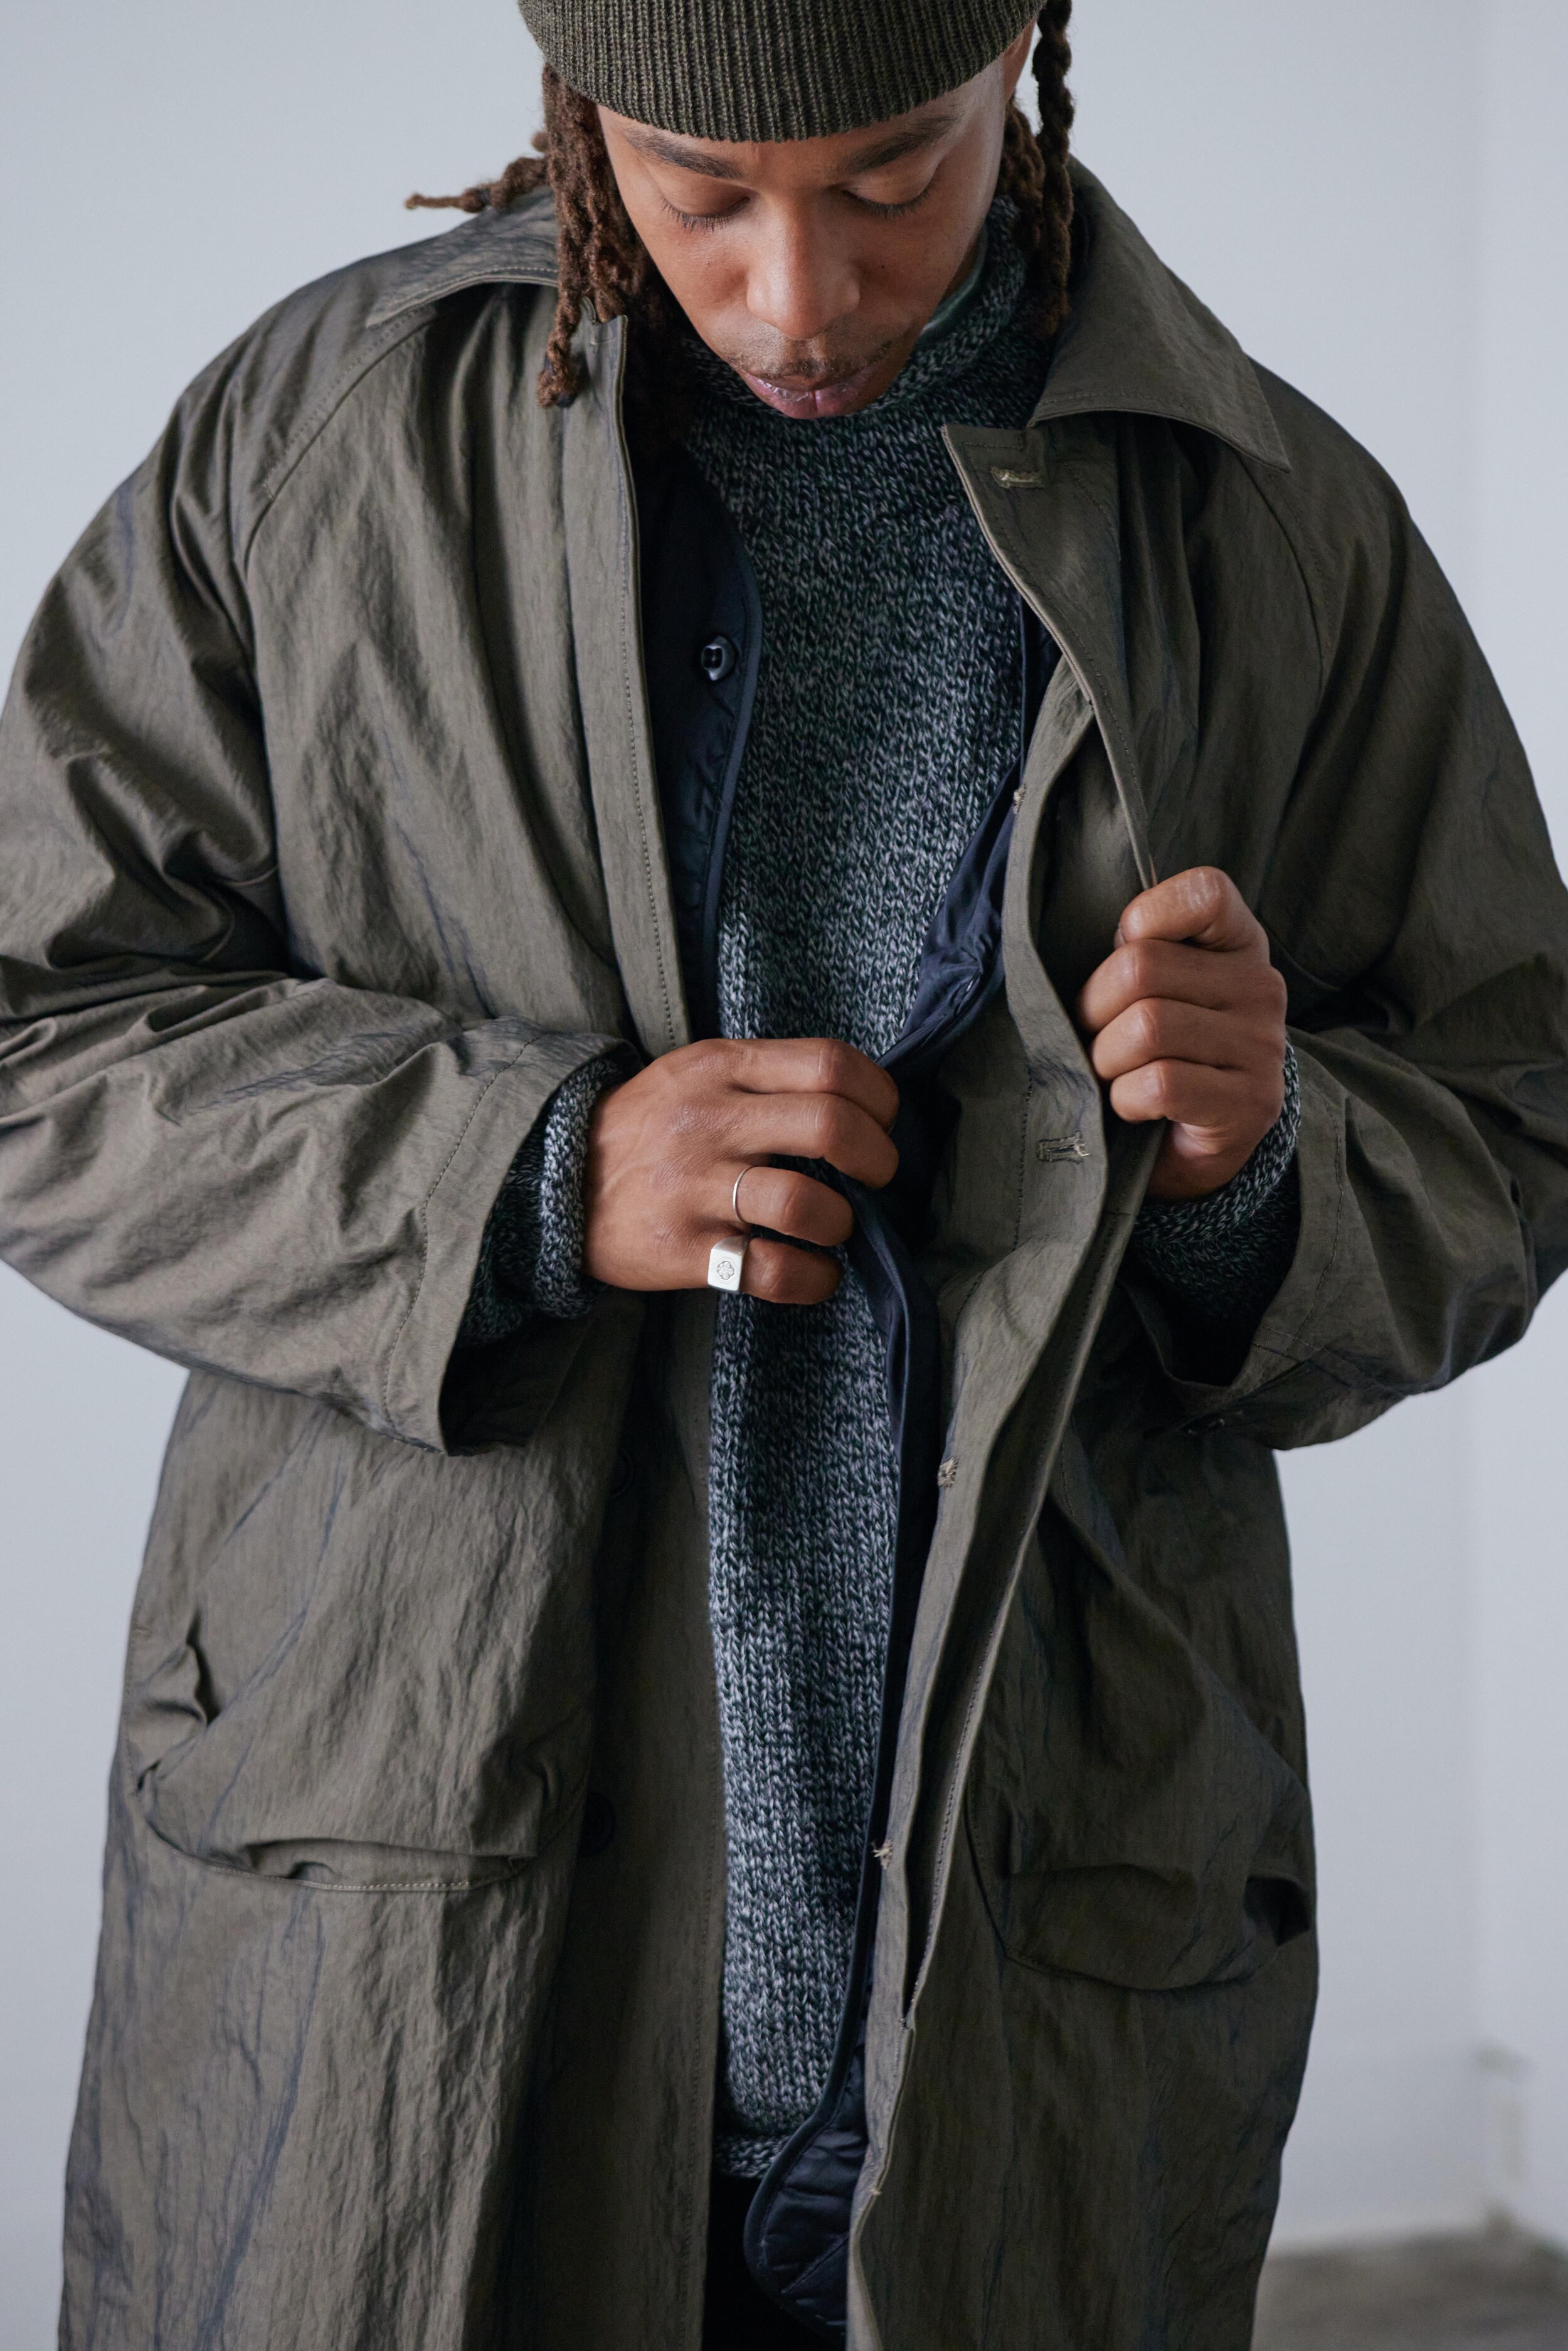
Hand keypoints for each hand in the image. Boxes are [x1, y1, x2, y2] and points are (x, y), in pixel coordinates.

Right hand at [581, 1037, 898, 1301]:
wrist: (555, 1181)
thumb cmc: (650, 1128)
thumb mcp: (699, 1074)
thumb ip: (768, 1076)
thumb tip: (858, 1101)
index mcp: (722, 1068)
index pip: (829, 1063)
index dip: (878, 1095)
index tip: (882, 1120)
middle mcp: (712, 1122)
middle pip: (831, 1126)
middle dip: (878, 1158)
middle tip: (877, 1176)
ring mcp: (695, 1187)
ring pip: (805, 1203)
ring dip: (843, 1222)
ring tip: (836, 1227)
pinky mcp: (684, 1249)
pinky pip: (772, 1270)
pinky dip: (814, 1278)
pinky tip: (817, 1273)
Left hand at [1076, 867, 1287, 1199]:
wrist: (1195, 1146)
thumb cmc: (1161, 1052)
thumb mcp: (1157, 989)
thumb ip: (1141, 951)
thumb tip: (1117, 937)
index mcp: (1240, 945)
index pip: (1206, 893)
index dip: (1146, 915)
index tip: (1127, 952)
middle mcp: (1261, 989)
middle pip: (1141, 967)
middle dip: (1094, 1008)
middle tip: (1095, 1035)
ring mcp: (1262, 1047)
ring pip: (1146, 1027)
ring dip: (1106, 1058)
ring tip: (1115, 1072)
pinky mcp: (1250, 1104)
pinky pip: (1159, 1084)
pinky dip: (1126, 1099)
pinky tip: (1135, 1105)